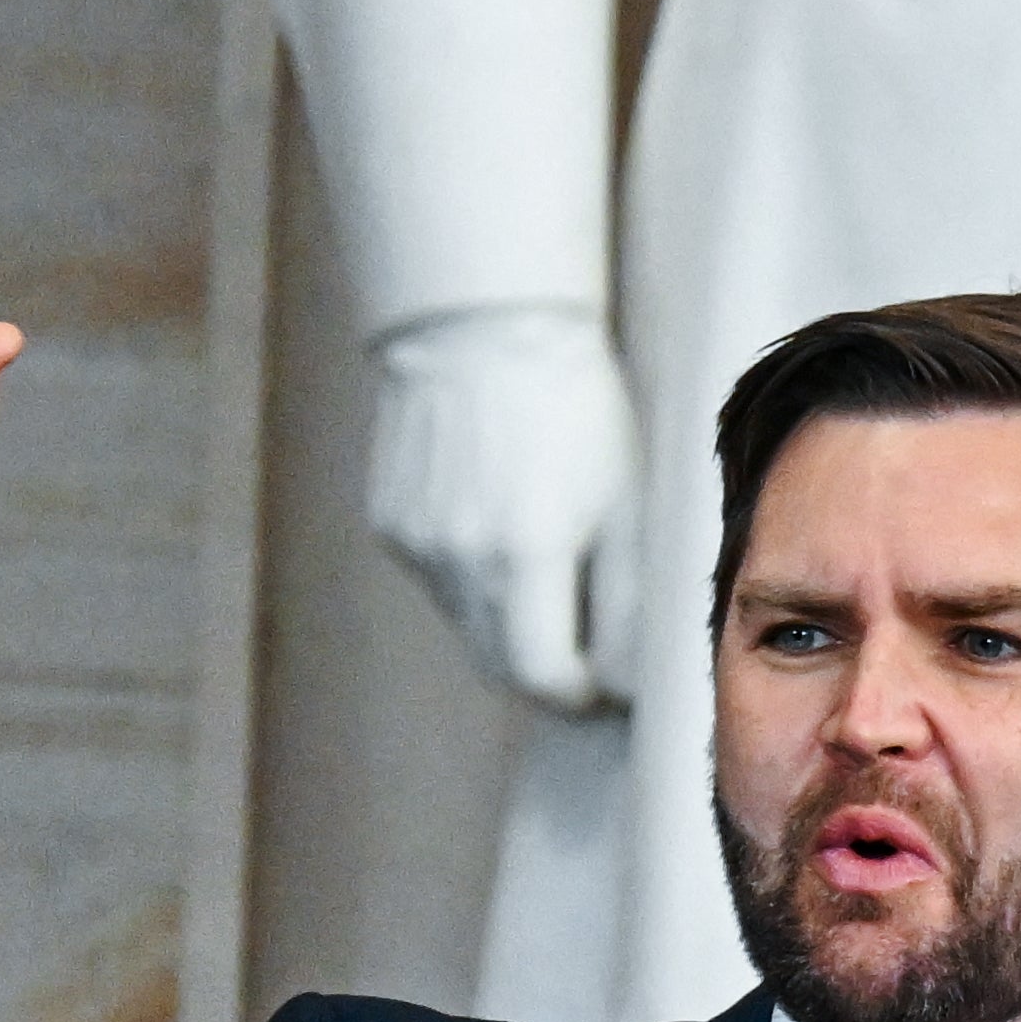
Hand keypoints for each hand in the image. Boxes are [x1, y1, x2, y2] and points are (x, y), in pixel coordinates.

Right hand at [362, 302, 642, 714]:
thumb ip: (627, 606)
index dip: (581, 694)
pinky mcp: (392, 525)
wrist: (485, 327)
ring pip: (470, 628)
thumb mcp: (625, 504)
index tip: (607, 683)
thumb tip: (626, 683)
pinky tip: (504, 528)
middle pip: (500, 665)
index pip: (544, 678)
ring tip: (553, 566)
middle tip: (591, 645)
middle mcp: (457, 557)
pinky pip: (443, 586)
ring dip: (513, 626)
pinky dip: (478, 584)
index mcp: (523, 554)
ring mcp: (415, 543)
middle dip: (549, 670)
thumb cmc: (574, 409)